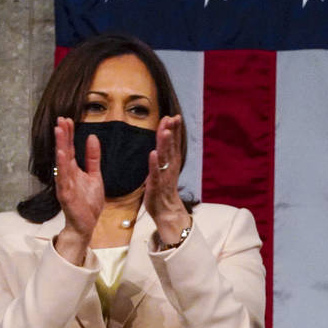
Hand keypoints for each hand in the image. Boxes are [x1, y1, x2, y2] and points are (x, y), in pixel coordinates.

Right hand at [53, 117, 103, 264]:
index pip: (70, 148)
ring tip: (59, 131)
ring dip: (60, 146)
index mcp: (73, 170)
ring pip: (62, 162)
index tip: (68, 119)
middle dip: (63, 135)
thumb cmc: (89, 201)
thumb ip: (93, 158)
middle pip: (64, 151)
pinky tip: (61, 155)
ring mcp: (65, 184)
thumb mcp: (95, 176)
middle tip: (61, 119)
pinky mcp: (66, 195)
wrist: (87, 224)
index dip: (69, 134)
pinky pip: (63, 179)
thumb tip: (92, 138)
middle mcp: (66, 174)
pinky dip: (62, 166)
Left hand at [144, 115, 189, 243]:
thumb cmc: (163, 190)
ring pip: (165, 157)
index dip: (174, 130)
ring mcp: (164, 176)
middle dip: (171, 131)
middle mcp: (170, 167)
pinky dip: (154, 163)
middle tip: (172, 118)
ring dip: (165, 144)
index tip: (174, 116)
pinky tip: (153, 153)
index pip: (174, 143)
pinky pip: (155, 173)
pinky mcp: (157, 185)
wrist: (167, 212)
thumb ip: (165, 156)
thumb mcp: (164, 170)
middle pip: (171, 146)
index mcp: (172, 163)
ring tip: (165, 131)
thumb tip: (163, 142)